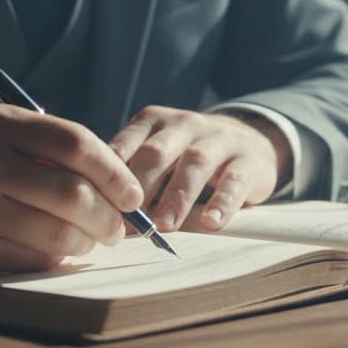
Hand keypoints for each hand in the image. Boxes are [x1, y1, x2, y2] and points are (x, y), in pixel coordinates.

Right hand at [0, 104, 143, 273]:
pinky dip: (56, 259)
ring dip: (87, 244)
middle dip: (109, 218)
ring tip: (92, 240)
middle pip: (73, 195)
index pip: (75, 143)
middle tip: (119, 227)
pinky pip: (30, 260)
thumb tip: (120, 185)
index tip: (133, 194)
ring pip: (57, 235)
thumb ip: (51, 147)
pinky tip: (58, 251)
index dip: (115, 172)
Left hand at [108, 106, 291, 232]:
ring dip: (177, 196)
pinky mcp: (248, 159)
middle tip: (128, 218)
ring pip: (196, 163)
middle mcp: (184, 124)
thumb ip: (133, 179)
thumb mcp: (158, 157)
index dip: (110, 176)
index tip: (99, 205)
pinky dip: (222, 203)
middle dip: (141, 186)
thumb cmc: (187, 159)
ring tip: (164, 225)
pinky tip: (211, 223)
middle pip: (157, 151)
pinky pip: (234, 180)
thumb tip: (102, 219)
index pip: (126, 145)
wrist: (248, 142)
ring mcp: (219, 139)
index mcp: (153, 122)